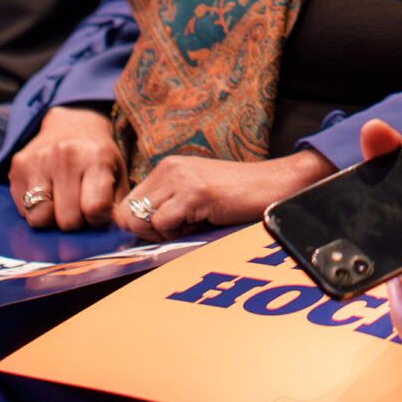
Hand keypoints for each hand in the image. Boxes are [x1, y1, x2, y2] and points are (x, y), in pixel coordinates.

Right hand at [11, 104, 124, 230]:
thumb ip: (118, 205)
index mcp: (96, 158)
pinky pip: (22, 211)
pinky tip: (46, 194)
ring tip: (61, 204)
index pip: (94, 208)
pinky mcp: (17, 167)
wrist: (72, 123)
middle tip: (79, 208)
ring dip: (51, 219)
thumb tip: (110, 234)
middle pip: (66, 220)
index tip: (98, 212)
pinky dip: (34, 210)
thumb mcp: (118, 173)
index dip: (97, 219)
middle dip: (75, 223)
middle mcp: (64, 157)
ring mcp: (37, 161)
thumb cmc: (98, 156)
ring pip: (39, 219)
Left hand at [117, 149, 330, 239]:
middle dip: (148, 232)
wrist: (275, 184)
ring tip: (192, 224)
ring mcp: (180, 179)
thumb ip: (168, 206)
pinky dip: (178, 233)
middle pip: (127, 213)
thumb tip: (137, 232)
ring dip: (164, 233)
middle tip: (179, 230)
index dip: (141, 225)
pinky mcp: (193, 193)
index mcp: (167, 168)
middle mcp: (169, 168)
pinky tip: (203, 222)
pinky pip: (163, 223)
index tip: (166, 230)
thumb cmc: (238, 197)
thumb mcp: (195, 195)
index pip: (127, 204)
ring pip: (140, 219)